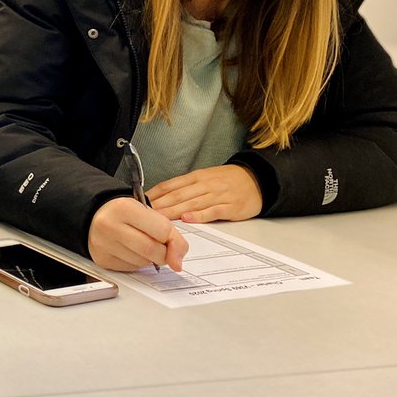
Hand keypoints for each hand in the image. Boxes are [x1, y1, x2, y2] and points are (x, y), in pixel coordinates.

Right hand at [88, 196, 187, 271]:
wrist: (95, 214)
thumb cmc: (124, 212)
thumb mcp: (146, 212)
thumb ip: (169, 233)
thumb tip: (177, 262)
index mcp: (124, 208)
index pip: (162, 231)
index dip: (174, 240)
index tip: (173, 242)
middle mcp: (110, 226)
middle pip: (152, 251)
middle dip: (164, 253)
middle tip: (160, 246)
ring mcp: (104, 244)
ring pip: (143, 263)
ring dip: (150, 259)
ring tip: (141, 244)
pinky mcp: (102, 259)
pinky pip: (131, 269)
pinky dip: (137, 263)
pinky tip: (130, 250)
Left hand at [146, 165, 261, 222]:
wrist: (257, 179)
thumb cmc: (227, 180)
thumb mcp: (204, 178)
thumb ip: (185, 187)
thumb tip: (161, 196)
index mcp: (196, 177)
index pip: (170, 185)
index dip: (154, 194)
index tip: (139, 202)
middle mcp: (204, 185)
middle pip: (177, 195)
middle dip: (159, 205)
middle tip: (143, 214)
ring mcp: (217, 196)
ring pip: (191, 203)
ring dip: (173, 211)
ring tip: (158, 218)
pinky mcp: (230, 207)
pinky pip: (212, 211)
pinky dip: (199, 215)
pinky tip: (187, 219)